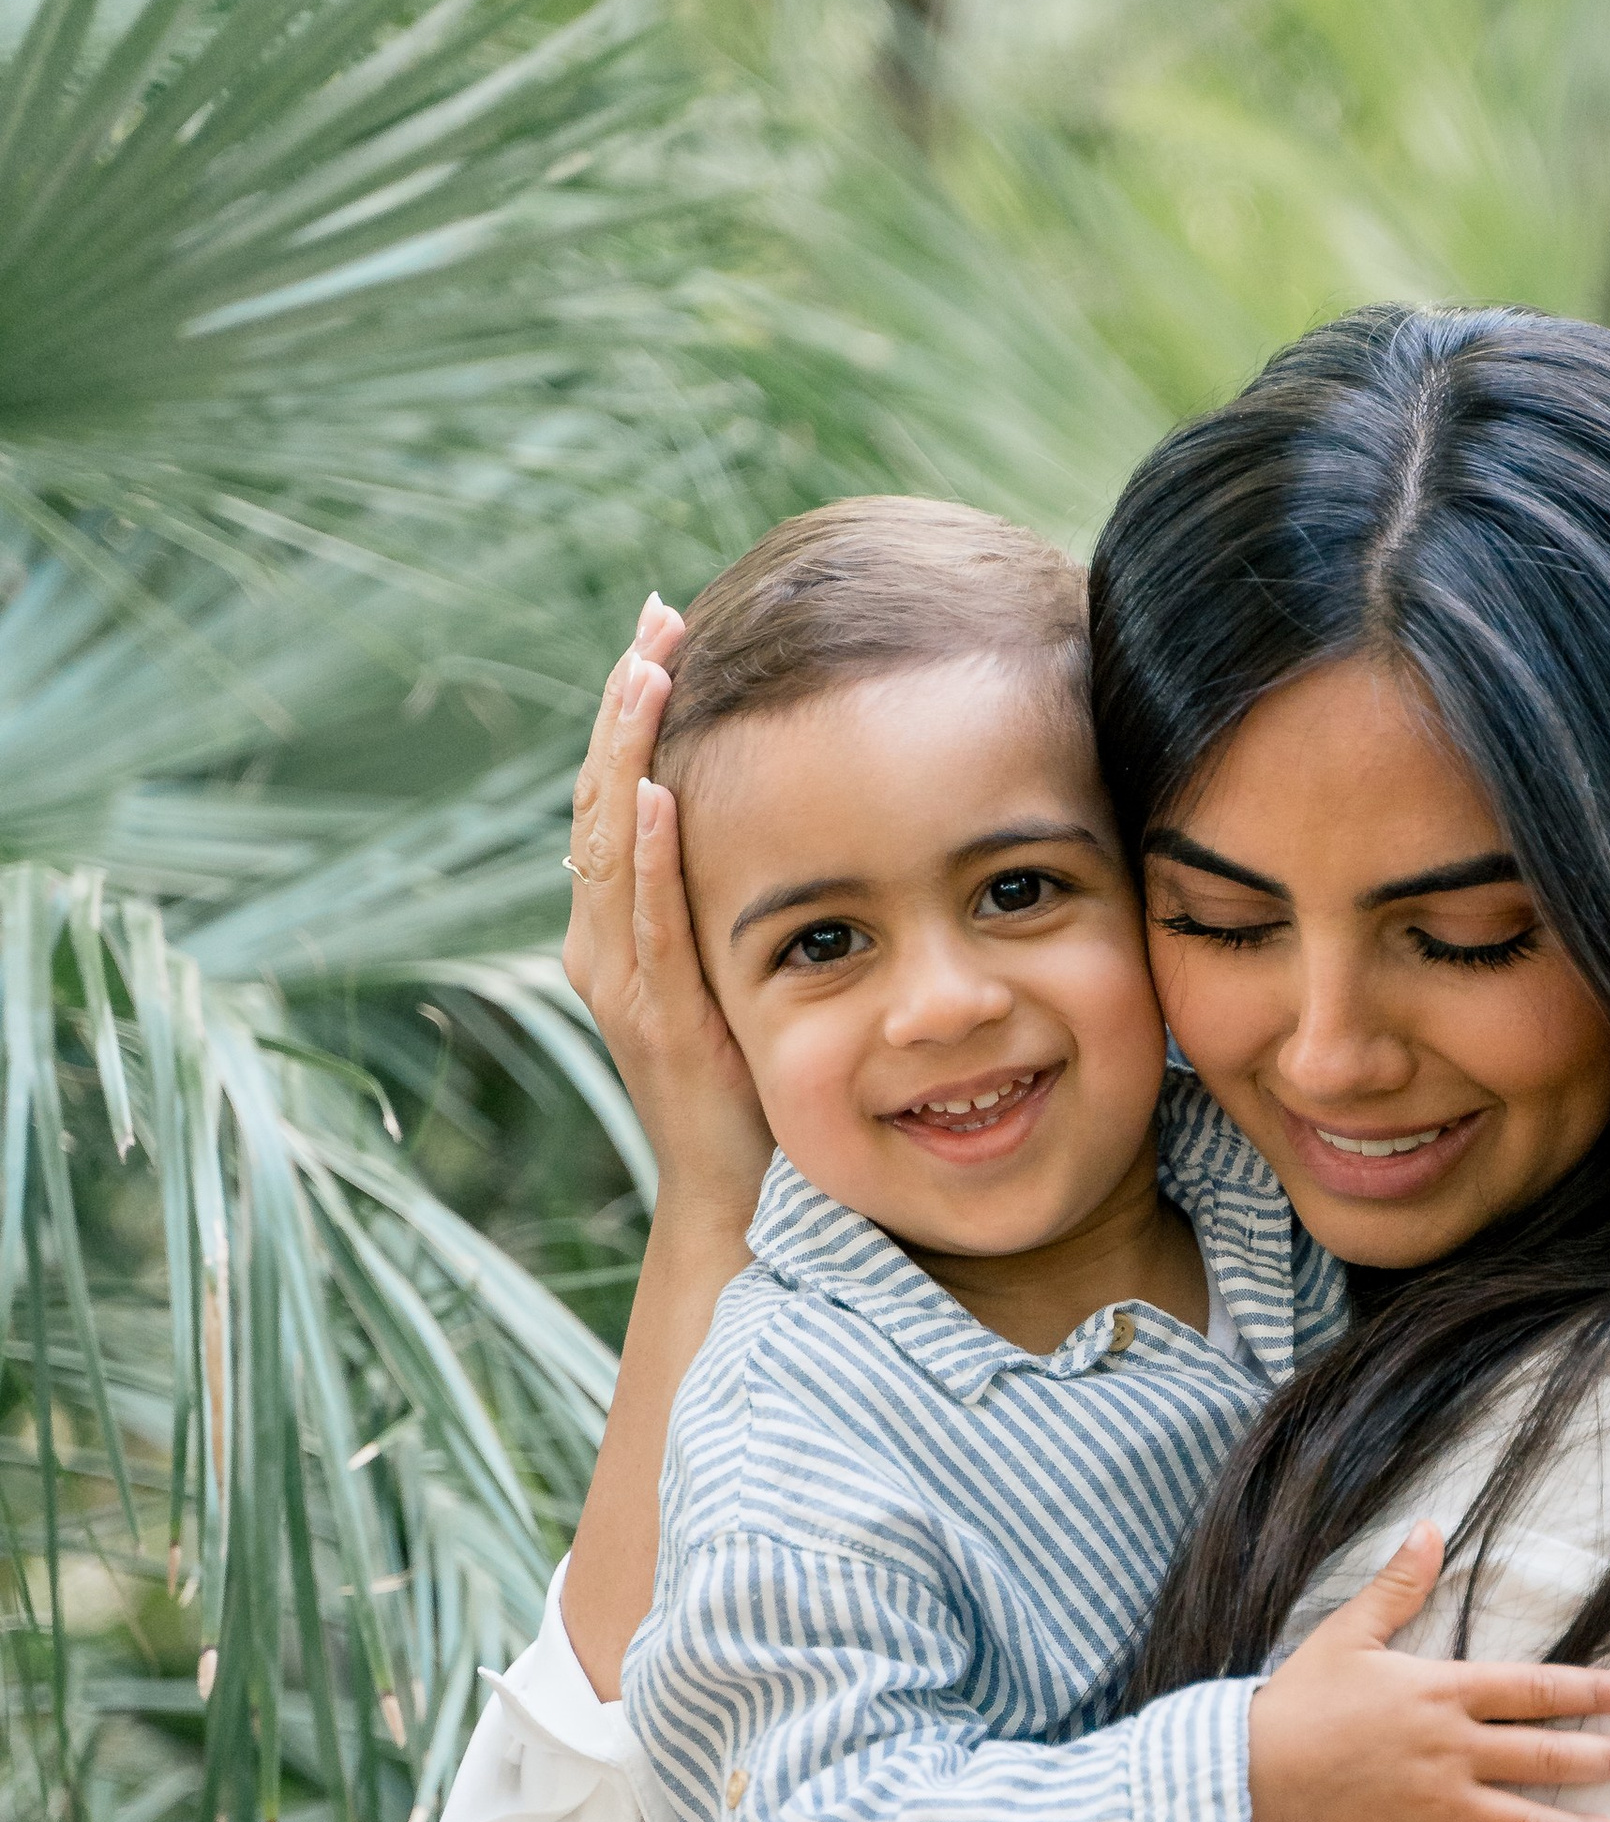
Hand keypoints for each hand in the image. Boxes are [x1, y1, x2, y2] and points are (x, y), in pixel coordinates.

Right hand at [565, 597, 771, 1225]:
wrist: (741, 1201)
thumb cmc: (760, 1088)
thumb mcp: (750, 968)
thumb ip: (748, 898)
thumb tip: (797, 808)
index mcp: (622, 926)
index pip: (618, 793)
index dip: (633, 712)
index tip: (661, 631)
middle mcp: (605, 945)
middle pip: (601, 798)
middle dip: (625, 707)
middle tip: (656, 620)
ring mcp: (623, 983)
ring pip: (609, 845)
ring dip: (627, 754)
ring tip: (646, 671)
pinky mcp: (657, 1021)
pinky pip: (647, 925)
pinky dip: (647, 857)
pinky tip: (659, 792)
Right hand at [1247, 1523, 1609, 1821]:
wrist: (1251, 1767)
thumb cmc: (1301, 1698)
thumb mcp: (1350, 1632)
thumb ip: (1399, 1585)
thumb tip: (1429, 1528)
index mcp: (1443, 1693)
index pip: (1534, 1689)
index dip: (1588, 1691)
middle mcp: (1451, 1751)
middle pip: (1543, 1756)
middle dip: (1600, 1760)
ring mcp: (1435, 1806)